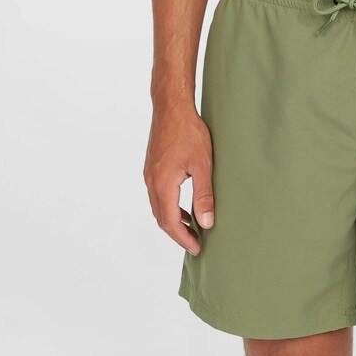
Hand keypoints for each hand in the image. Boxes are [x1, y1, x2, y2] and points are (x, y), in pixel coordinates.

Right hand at [143, 103, 214, 255]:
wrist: (171, 107)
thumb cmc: (189, 132)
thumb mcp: (202, 164)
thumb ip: (203, 195)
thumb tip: (206, 222)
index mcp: (163, 184)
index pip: (171, 222)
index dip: (184, 239)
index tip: (197, 249)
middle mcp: (151, 182)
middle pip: (162, 218)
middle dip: (178, 234)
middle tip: (195, 244)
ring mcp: (149, 174)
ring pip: (158, 207)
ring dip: (173, 220)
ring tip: (192, 228)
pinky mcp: (151, 167)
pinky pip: (158, 195)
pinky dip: (170, 206)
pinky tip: (184, 207)